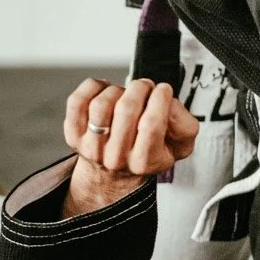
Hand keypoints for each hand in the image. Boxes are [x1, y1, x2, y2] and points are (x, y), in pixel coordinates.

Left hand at [62, 77, 198, 216]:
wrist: (115, 172)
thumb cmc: (148, 152)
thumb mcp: (179, 146)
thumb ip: (185, 126)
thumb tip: (170, 105)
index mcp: (144, 161)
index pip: (152, 124)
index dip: (160, 100)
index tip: (163, 91)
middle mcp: (115, 157)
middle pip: (126, 110)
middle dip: (140, 89)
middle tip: (146, 87)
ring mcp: (91, 146)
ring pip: (101, 104)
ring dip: (118, 89)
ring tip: (126, 93)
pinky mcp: (73, 133)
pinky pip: (77, 101)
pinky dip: (93, 87)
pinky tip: (105, 90)